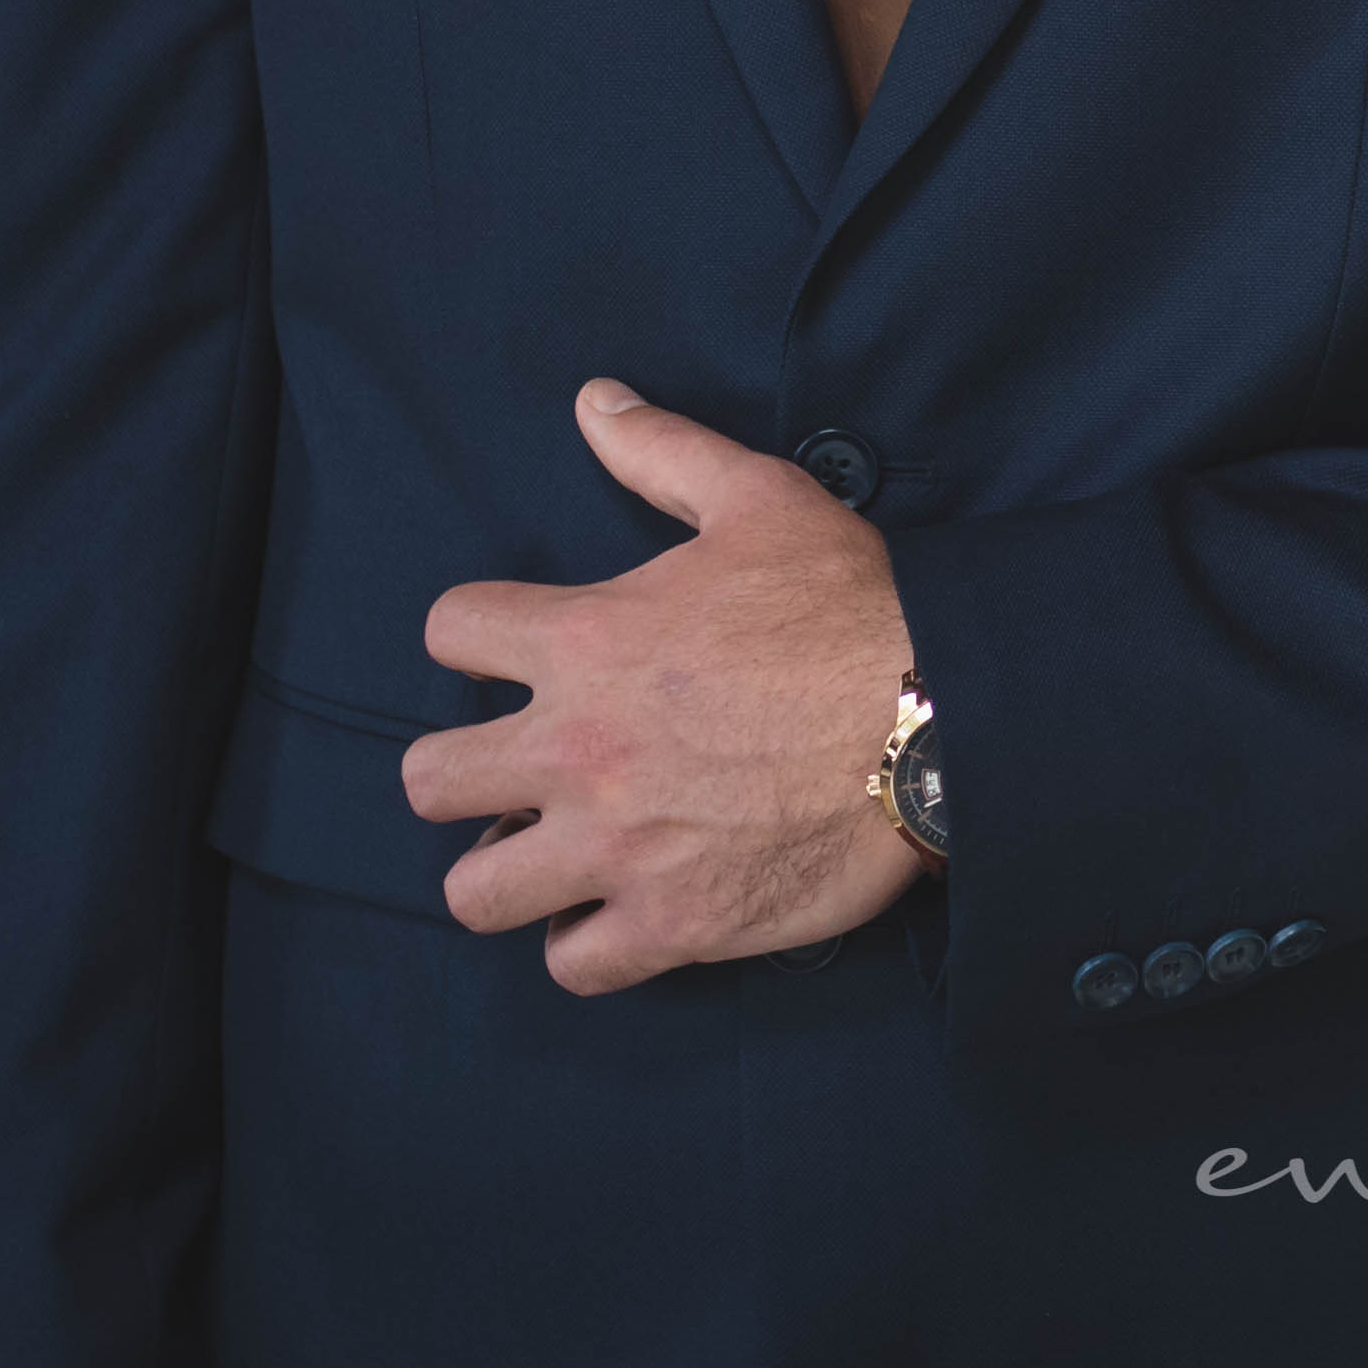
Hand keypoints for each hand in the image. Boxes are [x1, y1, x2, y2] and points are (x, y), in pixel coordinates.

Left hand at [407, 383, 924, 993]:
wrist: (940, 715)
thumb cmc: (849, 603)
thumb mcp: (759, 499)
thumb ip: (662, 452)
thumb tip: (592, 401)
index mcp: (584, 642)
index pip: (450, 632)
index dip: (476, 635)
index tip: (512, 650)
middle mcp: (577, 752)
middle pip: (427, 781)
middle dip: (462, 774)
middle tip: (520, 768)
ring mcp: (617, 849)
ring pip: (475, 894)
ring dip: (507, 873)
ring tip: (553, 855)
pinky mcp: (671, 924)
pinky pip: (574, 965)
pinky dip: (588, 944)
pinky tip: (621, 911)